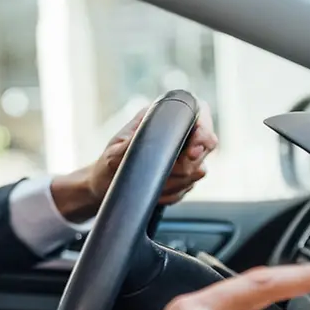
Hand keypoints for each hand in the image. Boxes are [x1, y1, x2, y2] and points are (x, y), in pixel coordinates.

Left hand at [50, 102, 218, 221]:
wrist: (104, 187)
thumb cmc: (107, 166)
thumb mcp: (116, 154)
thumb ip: (138, 145)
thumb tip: (160, 139)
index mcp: (163, 116)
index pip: (200, 115)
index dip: (203, 133)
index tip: (191, 153)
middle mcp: (178, 132)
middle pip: (205, 147)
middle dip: (183, 167)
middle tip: (160, 176)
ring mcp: (184, 154)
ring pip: (198, 171)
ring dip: (174, 183)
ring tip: (148, 183)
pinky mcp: (184, 175)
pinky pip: (189, 187)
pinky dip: (171, 194)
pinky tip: (153, 191)